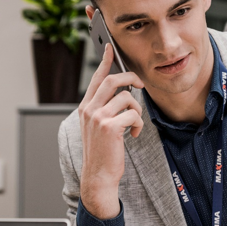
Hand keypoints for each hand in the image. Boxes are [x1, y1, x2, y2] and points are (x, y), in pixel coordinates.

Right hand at [79, 43, 145, 218]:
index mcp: (85, 108)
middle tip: (141, 84)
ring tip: (134, 124)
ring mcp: (98, 117)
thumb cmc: (102, 154)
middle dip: (130, 78)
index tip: (111, 48)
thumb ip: (105, 110)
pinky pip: (133, 115)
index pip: (96, 78)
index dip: (105, 62)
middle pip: (112, 80)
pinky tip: (134, 136)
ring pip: (126, 98)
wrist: (98, 176)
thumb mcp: (99, 128)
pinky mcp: (110, 127)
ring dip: (137, 110)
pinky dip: (139, 125)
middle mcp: (89, 109)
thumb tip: (123, 95)